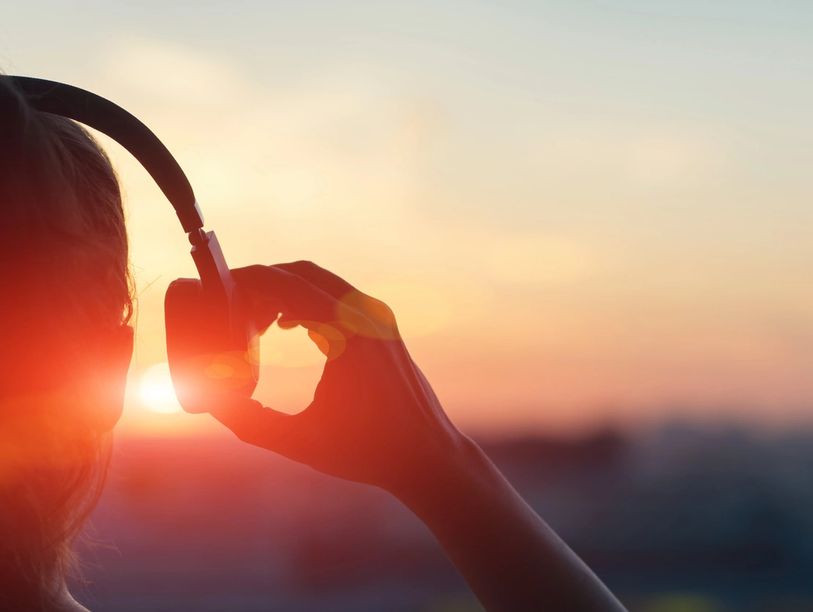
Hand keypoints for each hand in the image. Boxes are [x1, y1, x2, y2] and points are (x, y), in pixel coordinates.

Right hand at [210, 261, 469, 494]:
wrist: (427, 456)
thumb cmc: (366, 452)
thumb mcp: (298, 441)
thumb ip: (247, 421)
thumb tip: (208, 399)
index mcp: (347, 334)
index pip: (287, 284)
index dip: (247, 282)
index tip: (217, 291)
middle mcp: (366, 316)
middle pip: (302, 274)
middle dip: (262, 282)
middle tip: (228, 306)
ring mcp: (379, 318)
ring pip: (321, 283)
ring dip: (284, 290)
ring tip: (252, 321)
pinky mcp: (385, 328)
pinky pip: (338, 298)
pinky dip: (307, 302)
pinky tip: (285, 326)